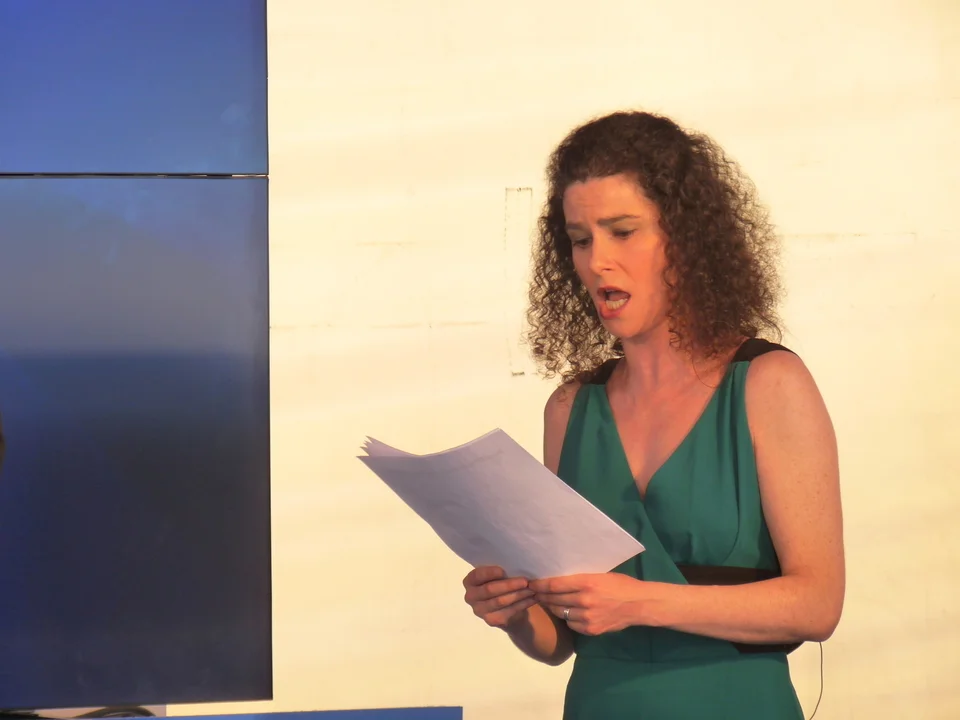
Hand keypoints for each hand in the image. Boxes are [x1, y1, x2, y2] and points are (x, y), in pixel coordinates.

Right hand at [463, 566, 536, 629]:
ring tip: (532, 589)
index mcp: (470, 581)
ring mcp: (480, 610)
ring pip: (500, 601)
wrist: (504, 605)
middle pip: (489, 590)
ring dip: (518, 594)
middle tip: (525, 581)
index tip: (503, 570)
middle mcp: (471, 596)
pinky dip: (522, 604)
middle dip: (509, 585)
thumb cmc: (500, 582)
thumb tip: (516, 564)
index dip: (489, 573)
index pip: (477, 575)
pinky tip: (531, 599)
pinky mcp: (491, 620)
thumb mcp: (497, 574)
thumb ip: (500, 570)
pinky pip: (508, 611)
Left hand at [530, 572, 647, 635]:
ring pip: (561, 612)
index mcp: (587, 582)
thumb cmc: (620, 584)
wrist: (639, 604)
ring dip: (553, 607)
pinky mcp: (591, 629)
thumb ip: (580, 578)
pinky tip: (569, 612)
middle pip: (554, 599)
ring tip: (549, 602)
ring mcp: (587, 617)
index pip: (555, 585)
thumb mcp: (600, 574)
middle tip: (535, 592)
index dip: (540, 585)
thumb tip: (558, 578)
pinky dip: (568, 618)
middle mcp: (585, 600)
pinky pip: (571, 624)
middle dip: (542, 595)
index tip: (532, 583)